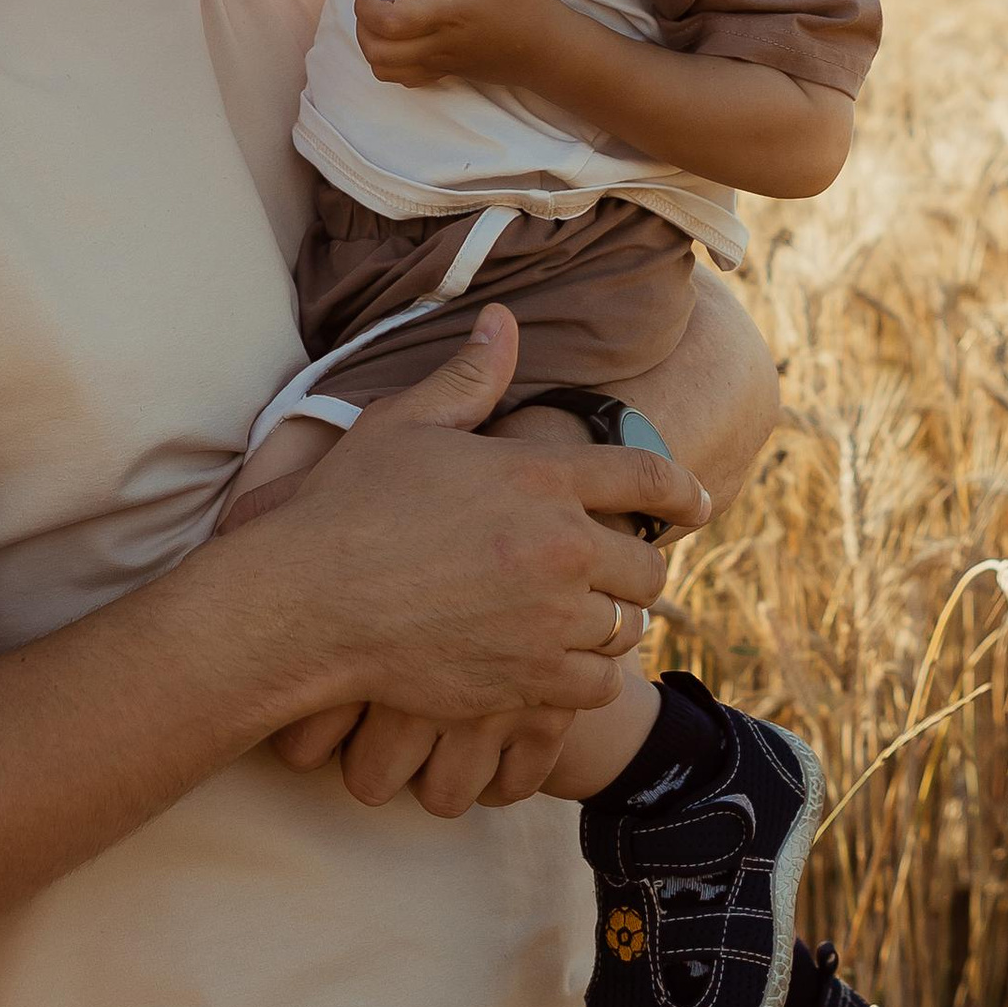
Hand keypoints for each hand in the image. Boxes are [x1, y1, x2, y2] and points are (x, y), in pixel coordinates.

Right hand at [254, 306, 701, 769]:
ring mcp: (550, 620)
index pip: (647, 477)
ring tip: (586, 618)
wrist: (310, 603)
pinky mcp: (530, 680)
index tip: (697, 506)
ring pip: (627, 628)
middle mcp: (561, 548)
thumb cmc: (347, 506)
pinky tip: (566, 665)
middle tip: (611, 571)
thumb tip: (505, 321)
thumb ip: (470, 376)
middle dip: (634, 566)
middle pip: (646, 565)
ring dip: (612, 621)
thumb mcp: (406, 423)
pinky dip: (592, 676)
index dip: (682, 492)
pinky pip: (600, 685)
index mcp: (542, 477)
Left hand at [355, 0, 568, 93]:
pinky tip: (402, 43)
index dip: (365, 8)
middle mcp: (438, 43)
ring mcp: (442, 62)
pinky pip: (406, 79)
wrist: (549, 50)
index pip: (388, 22)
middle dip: (361, 27)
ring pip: (386, 70)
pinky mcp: (449, 73)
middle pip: (377, 51)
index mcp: (446, 14)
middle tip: (370, 4)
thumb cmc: (528, 3)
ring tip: (381, 24)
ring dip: (371, 48)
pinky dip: (390, 64)